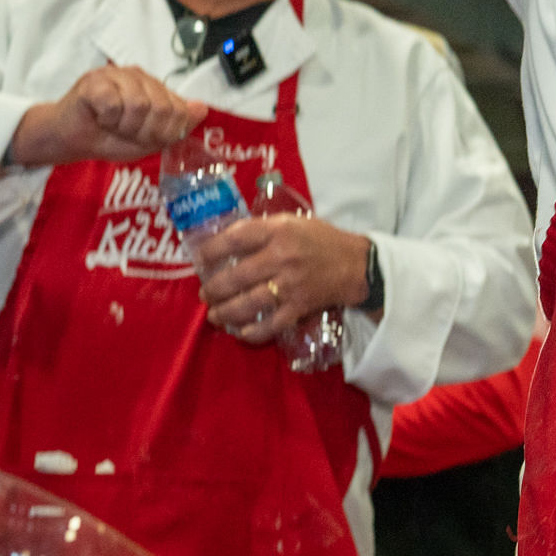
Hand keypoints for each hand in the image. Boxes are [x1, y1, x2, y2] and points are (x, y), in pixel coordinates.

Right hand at [10, 66, 206, 167]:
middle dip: (144, 132)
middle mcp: (138, 75)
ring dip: (124, 127)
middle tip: (125, 131)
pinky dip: (106, 119)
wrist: (73, 141)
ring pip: (138, 106)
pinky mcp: (93, 80)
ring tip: (111, 124)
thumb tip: (203, 108)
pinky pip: (113, 105)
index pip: (179, 110)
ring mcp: (115, 74)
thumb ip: (178, 125)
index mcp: (155, 87)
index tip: (145, 136)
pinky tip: (98, 117)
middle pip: (161, 108)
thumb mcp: (152, 139)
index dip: (163, 133)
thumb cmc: (111, 137)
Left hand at [195, 216, 371, 344]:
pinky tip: (240, 332)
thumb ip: (262, 229)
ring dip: (225, 312)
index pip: (236, 238)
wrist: (356, 265)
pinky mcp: (299, 307)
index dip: (212, 249)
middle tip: (204, 294)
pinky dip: (253, 331)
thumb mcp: (292, 223)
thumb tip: (227, 241)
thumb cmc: (321, 240)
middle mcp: (282, 257)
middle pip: (236, 275)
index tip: (199, 259)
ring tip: (214, 315)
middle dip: (214, 288)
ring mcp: (290, 285)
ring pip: (248, 302)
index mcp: (279, 231)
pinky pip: (271, 324)